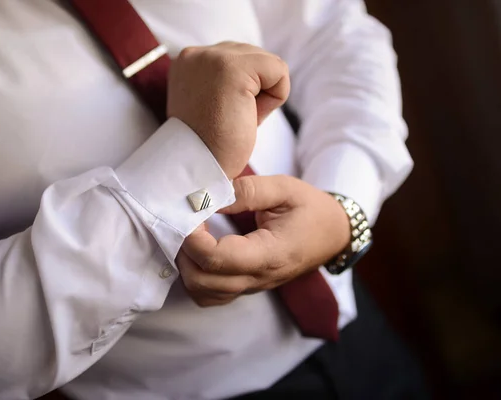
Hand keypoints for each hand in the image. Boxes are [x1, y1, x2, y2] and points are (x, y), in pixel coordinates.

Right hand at [167, 42, 289, 178]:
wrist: (199, 170)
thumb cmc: (210, 147)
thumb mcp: (211, 104)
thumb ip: (225, 83)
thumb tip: (256, 77)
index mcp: (187, 62)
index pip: (238, 59)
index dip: (242, 93)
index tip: (219, 117)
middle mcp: (195, 53)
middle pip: (255, 57)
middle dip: (253, 92)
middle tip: (228, 121)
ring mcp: (212, 57)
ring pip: (268, 63)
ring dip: (263, 97)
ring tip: (235, 118)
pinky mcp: (233, 68)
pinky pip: (279, 71)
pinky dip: (275, 98)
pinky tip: (248, 116)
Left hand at [177, 175, 350, 306]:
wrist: (333, 234)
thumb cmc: (311, 209)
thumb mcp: (285, 188)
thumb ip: (248, 191)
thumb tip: (208, 196)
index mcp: (270, 254)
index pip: (219, 259)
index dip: (194, 239)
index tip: (189, 213)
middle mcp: (258, 278)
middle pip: (203, 282)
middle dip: (184, 252)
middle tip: (186, 223)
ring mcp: (251, 287)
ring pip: (202, 293)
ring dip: (187, 267)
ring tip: (191, 236)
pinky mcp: (245, 288)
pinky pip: (210, 296)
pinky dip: (195, 278)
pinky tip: (198, 253)